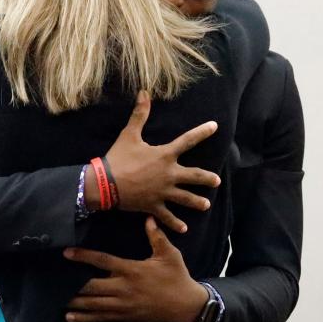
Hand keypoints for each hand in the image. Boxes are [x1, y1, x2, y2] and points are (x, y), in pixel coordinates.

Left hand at [62, 216, 209, 321]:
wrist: (185, 305)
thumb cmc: (177, 277)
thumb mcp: (169, 254)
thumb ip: (157, 236)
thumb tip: (148, 218)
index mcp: (131, 270)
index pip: (102, 261)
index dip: (83, 257)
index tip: (66, 252)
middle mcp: (123, 288)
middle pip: (91, 286)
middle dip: (71, 284)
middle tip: (53, 280)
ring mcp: (122, 305)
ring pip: (92, 304)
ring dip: (73, 302)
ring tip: (56, 298)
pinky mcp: (124, 316)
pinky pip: (100, 318)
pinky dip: (84, 318)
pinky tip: (69, 317)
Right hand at [89, 91, 220, 232]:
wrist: (105, 184)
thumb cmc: (118, 158)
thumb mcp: (129, 134)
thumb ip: (139, 114)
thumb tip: (144, 93)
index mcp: (165, 155)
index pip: (188, 141)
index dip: (202, 132)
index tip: (215, 126)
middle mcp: (169, 174)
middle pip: (194, 176)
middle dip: (207, 178)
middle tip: (217, 181)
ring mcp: (163, 192)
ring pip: (185, 198)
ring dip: (197, 202)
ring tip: (206, 205)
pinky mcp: (154, 205)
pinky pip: (167, 216)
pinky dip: (175, 223)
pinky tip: (184, 229)